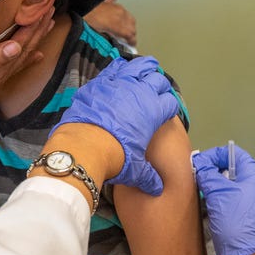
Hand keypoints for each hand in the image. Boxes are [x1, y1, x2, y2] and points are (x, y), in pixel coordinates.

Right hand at [0, 7, 53, 113]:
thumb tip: (16, 47)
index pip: (21, 45)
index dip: (33, 29)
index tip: (44, 12)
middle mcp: (1, 73)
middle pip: (26, 48)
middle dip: (39, 30)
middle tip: (51, 12)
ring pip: (22, 53)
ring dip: (35, 39)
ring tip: (47, 27)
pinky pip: (13, 62)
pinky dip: (26, 56)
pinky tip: (34, 54)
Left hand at [51, 56, 178, 194]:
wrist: (85, 145)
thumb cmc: (114, 157)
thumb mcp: (135, 170)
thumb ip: (148, 176)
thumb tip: (157, 187)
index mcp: (154, 111)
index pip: (170, 102)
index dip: (169, 106)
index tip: (166, 110)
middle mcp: (141, 92)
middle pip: (158, 79)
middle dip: (160, 84)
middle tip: (157, 88)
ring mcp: (120, 83)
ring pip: (139, 66)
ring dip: (145, 67)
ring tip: (147, 68)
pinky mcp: (101, 82)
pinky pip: (115, 68)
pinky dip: (120, 68)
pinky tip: (121, 70)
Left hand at [84, 2, 136, 46]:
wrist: (85, 7)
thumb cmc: (89, 19)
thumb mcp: (99, 33)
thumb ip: (111, 38)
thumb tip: (117, 42)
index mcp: (116, 24)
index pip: (130, 34)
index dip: (132, 41)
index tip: (132, 45)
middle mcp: (120, 16)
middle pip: (132, 28)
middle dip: (132, 35)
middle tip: (128, 41)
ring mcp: (119, 9)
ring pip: (132, 20)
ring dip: (130, 27)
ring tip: (126, 32)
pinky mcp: (117, 6)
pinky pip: (127, 14)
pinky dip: (127, 20)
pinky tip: (122, 23)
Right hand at [192, 145, 254, 254]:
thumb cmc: (236, 225)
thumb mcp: (217, 194)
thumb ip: (207, 173)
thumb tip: (200, 162)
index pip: (235, 154)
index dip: (215, 155)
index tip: (200, 163)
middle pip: (232, 169)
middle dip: (213, 171)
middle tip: (198, 177)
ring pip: (231, 185)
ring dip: (215, 186)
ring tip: (202, 192)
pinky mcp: (249, 216)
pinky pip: (233, 200)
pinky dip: (220, 200)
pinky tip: (209, 206)